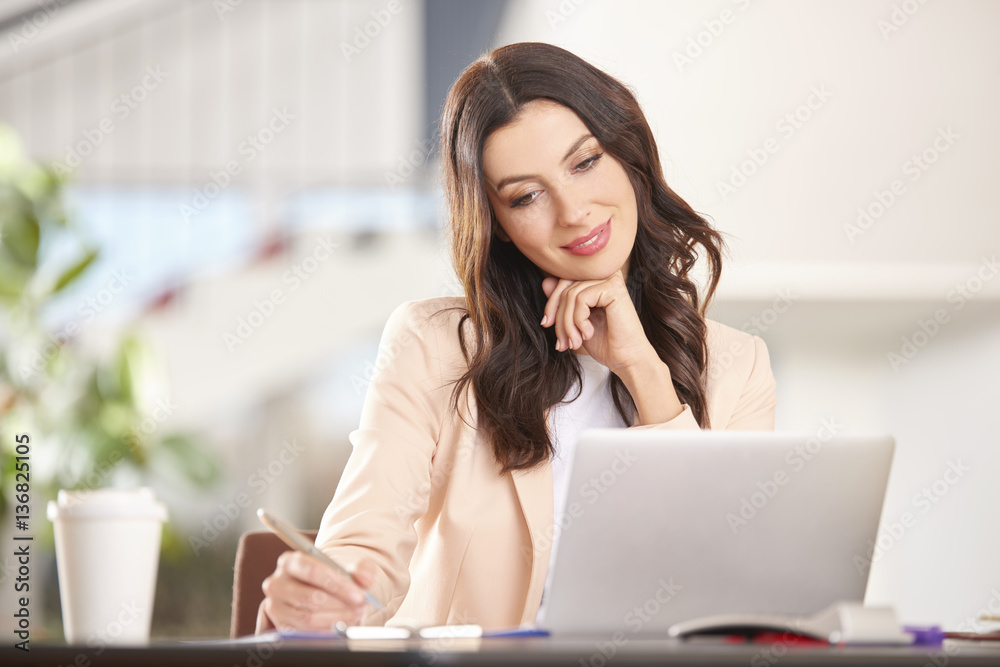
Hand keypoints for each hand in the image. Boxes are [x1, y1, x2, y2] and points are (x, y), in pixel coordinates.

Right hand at [260, 552, 377, 630]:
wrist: (317, 591)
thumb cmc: (330, 579)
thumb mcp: (346, 568)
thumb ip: (360, 569)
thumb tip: (365, 579)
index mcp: (290, 562)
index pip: (313, 571)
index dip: (338, 585)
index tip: (359, 595)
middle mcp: (277, 583)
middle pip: (311, 597)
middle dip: (341, 605)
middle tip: (361, 607)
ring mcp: (275, 606)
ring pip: (307, 618)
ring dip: (336, 619)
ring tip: (355, 615)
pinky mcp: (279, 625)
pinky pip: (304, 633)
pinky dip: (326, 631)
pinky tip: (341, 625)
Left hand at [540, 270, 684, 423]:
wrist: (626, 360)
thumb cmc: (605, 343)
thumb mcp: (576, 321)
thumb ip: (564, 302)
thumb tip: (546, 281)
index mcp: (596, 281)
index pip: (563, 281)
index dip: (551, 303)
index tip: (546, 324)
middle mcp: (604, 275)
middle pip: (565, 285)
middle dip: (557, 315)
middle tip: (560, 341)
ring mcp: (610, 279)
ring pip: (571, 294)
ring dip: (567, 323)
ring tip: (574, 342)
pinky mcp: (613, 287)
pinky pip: (581, 299)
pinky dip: (578, 320)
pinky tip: (588, 334)